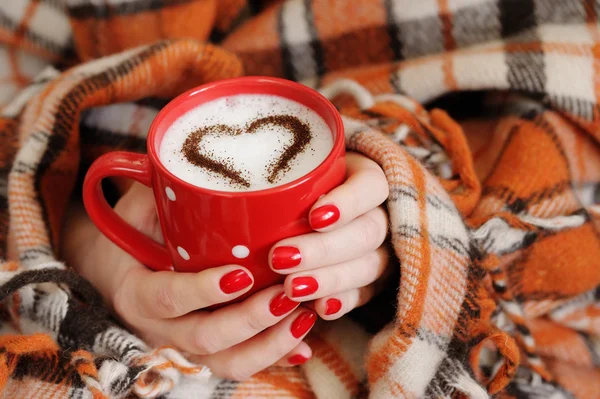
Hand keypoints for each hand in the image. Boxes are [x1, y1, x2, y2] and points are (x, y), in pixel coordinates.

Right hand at [62, 183, 316, 380]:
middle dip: (250, 320)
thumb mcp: (139, 207)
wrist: (123, 270)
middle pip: (205, 339)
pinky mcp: (209, 350)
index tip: (241, 274)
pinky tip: (303, 346)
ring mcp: (185, 344)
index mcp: (137, 292)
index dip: (203, 290)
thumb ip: (160, 190)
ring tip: (305, 315)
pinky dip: (273, 357)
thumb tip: (184, 159)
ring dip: (270, 344)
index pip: (168, 297)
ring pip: (227, 362)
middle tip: (287, 294)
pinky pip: (240, 365)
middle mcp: (160, 328)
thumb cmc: (138, 231)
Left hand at [269, 152, 390, 318]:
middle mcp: (379, 213)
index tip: (313, 216)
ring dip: (329, 279)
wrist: (323, 206)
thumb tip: (225, 184)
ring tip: (291, 288)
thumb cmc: (299, 182)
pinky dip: (341, 302)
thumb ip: (276, 172)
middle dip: (324, 248)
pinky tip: (319, 309)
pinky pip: (364, 294)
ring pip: (368, 266)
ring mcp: (379, 249)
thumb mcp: (294, 168)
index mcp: (365, 177)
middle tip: (281, 258)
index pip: (371, 185)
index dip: (348, 203)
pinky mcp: (371, 279)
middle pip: (368, 231)